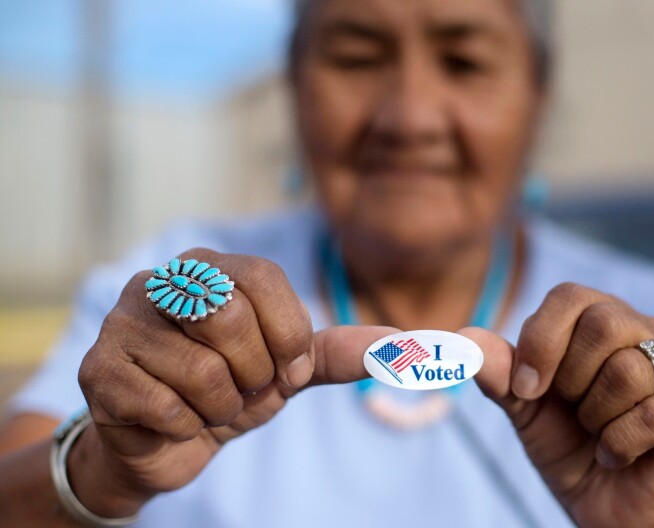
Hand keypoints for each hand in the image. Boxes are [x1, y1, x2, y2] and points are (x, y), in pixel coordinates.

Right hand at [75, 248, 394, 517]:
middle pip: (229, 317)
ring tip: (206, 404)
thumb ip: (340, 351)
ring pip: (201, 371)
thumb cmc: (230, 390)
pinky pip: (165, 406)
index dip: (288, 333)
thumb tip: (411, 341)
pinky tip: (171, 419)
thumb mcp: (289, 369)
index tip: (288, 368)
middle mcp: (161, 280)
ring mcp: (122, 321)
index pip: (265, 277)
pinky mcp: (98, 369)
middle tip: (241, 387)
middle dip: (253, 373)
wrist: (164, 443)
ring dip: (220, 407)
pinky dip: (185, 427)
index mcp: (212, 266)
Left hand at [465, 283, 653, 527]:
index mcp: (602, 317)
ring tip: (598, 433)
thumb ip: (499, 372)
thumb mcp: (523, 407)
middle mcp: (648, 331)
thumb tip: (466, 339)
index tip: (525, 390)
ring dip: (596, 418)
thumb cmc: (568, 444)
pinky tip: (616, 455)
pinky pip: (653, 415)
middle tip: (573, 412)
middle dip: (571, 380)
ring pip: (628, 372)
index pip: (569, 296)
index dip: (540, 341)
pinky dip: (619, 445)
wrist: (605, 506)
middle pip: (604, 324)